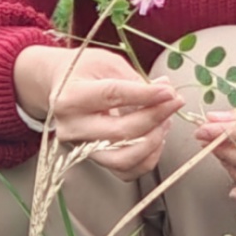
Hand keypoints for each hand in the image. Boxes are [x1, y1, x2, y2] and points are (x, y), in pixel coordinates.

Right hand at [15, 44, 179, 177]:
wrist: (61, 87)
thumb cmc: (84, 71)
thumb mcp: (107, 64)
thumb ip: (136, 80)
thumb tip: (166, 92)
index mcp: (71, 97)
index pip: (113, 97)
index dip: (146, 95)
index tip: (169, 92)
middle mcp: (72, 127)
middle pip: (121, 132)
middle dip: (156, 117)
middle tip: (175, 102)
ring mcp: (80, 148)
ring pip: (124, 159)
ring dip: (153, 141)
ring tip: (164, 121)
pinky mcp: (92, 160)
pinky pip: (126, 171)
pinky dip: (147, 157)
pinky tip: (154, 137)